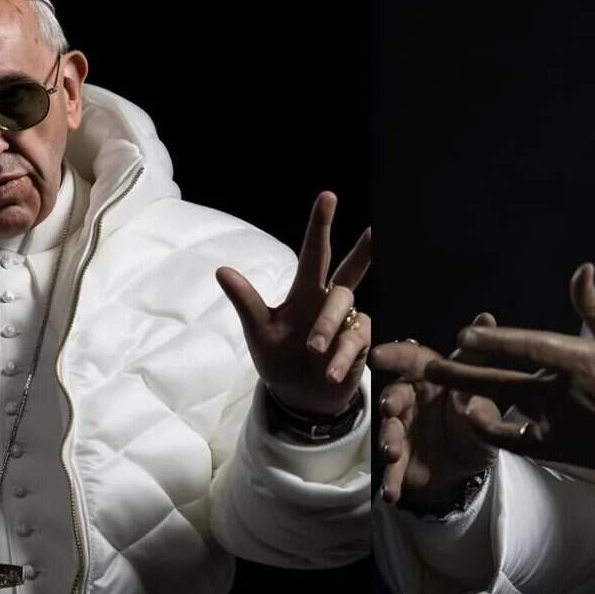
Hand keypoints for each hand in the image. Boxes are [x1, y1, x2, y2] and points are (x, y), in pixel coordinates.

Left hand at [217, 191, 371, 415]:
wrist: (298, 397)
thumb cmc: (278, 357)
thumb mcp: (258, 330)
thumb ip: (246, 301)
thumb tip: (221, 270)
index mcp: (305, 291)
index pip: (314, 252)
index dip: (321, 225)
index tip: (328, 196)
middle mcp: (329, 301)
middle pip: (350, 270)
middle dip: (362, 250)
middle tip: (373, 230)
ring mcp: (348, 323)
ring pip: (346, 307)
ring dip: (328, 326)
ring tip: (312, 349)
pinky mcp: (359, 346)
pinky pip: (354, 343)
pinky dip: (341, 359)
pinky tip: (330, 373)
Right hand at [369, 314, 501, 510]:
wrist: (472, 461)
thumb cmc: (475, 411)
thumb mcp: (482, 387)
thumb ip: (478, 357)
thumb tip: (485, 317)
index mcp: (427, 376)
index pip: (408, 360)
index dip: (392, 356)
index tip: (378, 356)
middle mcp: (408, 401)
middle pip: (393, 396)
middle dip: (390, 403)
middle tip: (391, 409)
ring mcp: (401, 432)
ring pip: (388, 434)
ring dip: (387, 442)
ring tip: (392, 454)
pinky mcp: (401, 463)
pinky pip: (393, 472)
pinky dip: (391, 481)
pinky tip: (392, 493)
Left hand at [422, 263, 594, 478]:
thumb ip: (593, 304)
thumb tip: (581, 268)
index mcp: (575, 359)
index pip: (526, 347)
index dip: (492, 341)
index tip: (463, 334)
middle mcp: (559, 390)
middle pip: (501, 378)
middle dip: (463, 369)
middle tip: (430, 365)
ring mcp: (553, 420)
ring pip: (501, 404)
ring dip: (468, 394)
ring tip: (440, 386)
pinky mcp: (550, 446)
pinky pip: (511, 437)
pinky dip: (489, 428)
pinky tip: (470, 415)